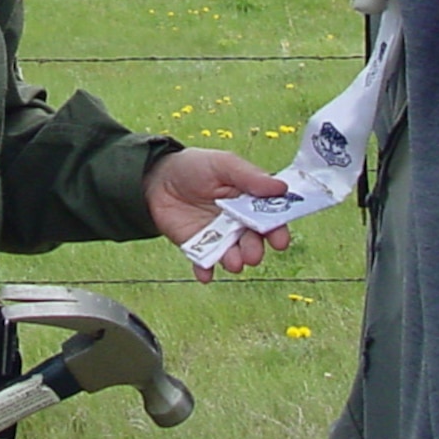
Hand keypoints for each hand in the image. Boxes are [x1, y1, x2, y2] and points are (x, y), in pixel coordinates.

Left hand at [144, 147, 292, 282]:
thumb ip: (250, 176)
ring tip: (233, 262)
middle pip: (253, 241)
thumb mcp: (223, 164)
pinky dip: (205, 270)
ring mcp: (219, 236)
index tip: (279, 240)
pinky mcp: (198, 247)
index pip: (270, 218)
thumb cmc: (195, 167)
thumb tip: (281, 188)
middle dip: (254, 250)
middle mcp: (238, 222)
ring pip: (232, 254)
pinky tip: (205, 273)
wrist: (158, 178)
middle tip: (252, 254)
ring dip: (234, 261)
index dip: (277, 230)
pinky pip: (204, 263)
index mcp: (250, 201)